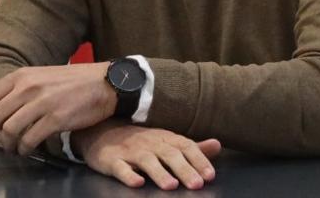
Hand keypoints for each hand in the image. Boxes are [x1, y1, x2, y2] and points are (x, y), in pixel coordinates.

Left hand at [0, 63, 116, 155]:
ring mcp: (41, 103)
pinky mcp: (55, 118)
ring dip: (6, 145)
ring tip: (10, 149)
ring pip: (9, 130)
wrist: (102, 83)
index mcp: (20, 76)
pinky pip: (30, 140)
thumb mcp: (38, 77)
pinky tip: (26, 150)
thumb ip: (17, 91)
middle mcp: (27, 87)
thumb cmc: (70, 82)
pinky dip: (24, 149)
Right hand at [75, 122, 220, 190]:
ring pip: (146, 161)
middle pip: (169, 154)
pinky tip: (137, 183)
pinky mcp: (112, 160)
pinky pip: (120, 168)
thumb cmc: (140, 141)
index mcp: (165, 139)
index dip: (198, 160)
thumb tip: (218, 145)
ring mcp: (130, 151)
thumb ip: (191, 147)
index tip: (210, 175)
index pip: (185, 147)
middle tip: (197, 184)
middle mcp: (149, 143)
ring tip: (171, 186)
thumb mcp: (167, 141)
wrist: (102, 132)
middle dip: (184, 169)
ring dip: (159, 173)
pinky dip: (129, 175)